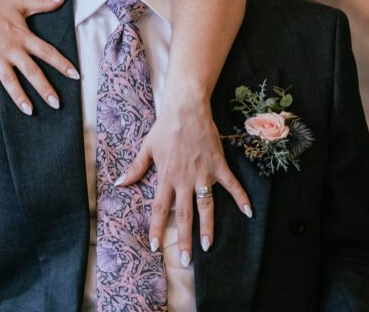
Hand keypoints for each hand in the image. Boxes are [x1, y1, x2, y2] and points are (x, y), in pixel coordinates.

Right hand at [0, 0, 78, 116]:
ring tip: (29, 111)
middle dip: (44, 88)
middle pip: (31, 72)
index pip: (47, 52)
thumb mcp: (21, 3)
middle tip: (56, 104)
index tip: (76, 76)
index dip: (62, 64)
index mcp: (23, 37)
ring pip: (9, 81)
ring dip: (19, 97)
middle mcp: (11, 50)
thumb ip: (43, 3)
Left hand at [116, 98, 251, 263]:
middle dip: (185, 238)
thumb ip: (136, 168)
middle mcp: (184, 179)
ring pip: (206, 205)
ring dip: (208, 226)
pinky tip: (249, 213)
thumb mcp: (147, 147)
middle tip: (187, 260)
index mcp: (166, 176)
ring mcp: (203, 173)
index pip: (159, 208)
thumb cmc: (164, 127)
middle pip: (184, 214)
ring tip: (209, 245)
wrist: (186, 108)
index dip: (157, 228)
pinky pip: (231, 184)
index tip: (155, 247)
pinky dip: (241, 198)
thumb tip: (119, 183)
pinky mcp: (218, 165)